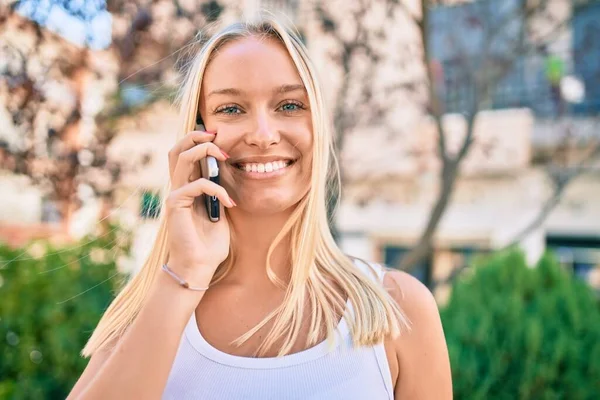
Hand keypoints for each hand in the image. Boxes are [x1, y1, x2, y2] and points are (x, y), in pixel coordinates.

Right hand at [165, 129, 233, 284]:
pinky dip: (217, 190)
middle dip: (195, 136)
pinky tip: (230, 204)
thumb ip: (219, 191)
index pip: (186, 154)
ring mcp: (174, 195)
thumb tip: (228, 170)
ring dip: (204, 151)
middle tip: (216, 135)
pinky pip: (197, 185)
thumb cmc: (210, 243)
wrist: (198, 266)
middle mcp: (177, 187)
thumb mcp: (219, 210)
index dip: (199, 140)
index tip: (221, 137)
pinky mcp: (175, 205)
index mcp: (187, 187)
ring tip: (225, 155)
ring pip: (181, 158)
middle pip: (177, 149)